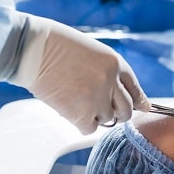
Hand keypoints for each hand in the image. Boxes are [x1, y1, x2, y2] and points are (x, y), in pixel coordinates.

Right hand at [8, 15, 148, 134]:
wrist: (32, 49)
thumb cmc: (56, 45)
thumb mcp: (90, 51)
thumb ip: (106, 71)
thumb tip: (117, 93)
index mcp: (115, 63)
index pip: (134, 88)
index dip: (138, 100)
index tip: (141, 107)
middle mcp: (110, 82)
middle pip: (126, 110)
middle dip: (119, 113)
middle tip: (105, 111)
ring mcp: (96, 99)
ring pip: (107, 119)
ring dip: (96, 116)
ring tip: (78, 102)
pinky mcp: (80, 114)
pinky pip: (90, 128)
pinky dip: (82, 124)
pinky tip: (71, 111)